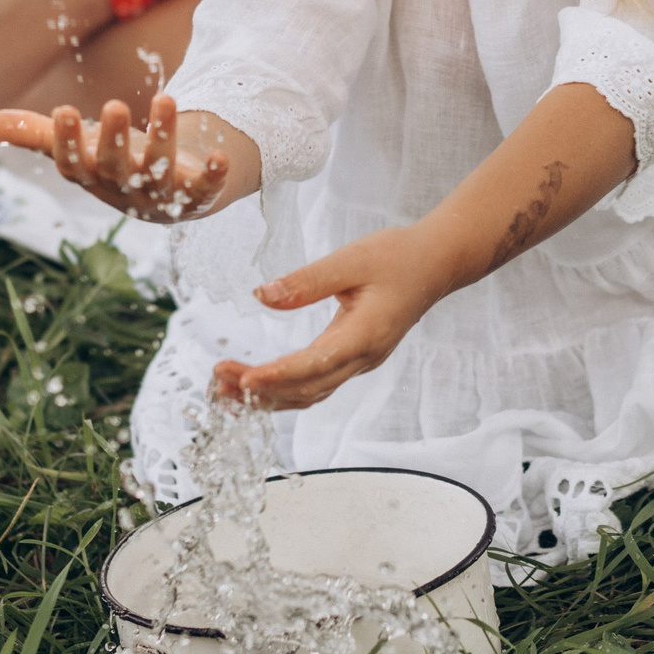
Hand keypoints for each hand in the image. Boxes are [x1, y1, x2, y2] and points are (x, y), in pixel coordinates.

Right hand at [0, 94, 232, 222]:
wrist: (168, 195)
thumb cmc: (115, 163)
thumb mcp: (80, 147)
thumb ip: (39, 134)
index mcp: (93, 177)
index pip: (74, 165)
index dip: (67, 142)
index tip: (64, 111)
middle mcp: (124, 189)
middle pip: (117, 166)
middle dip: (115, 139)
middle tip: (115, 106)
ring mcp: (160, 195)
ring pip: (159, 170)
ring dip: (163, 136)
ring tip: (166, 97)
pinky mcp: (195, 196)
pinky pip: (204, 190)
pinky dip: (212, 175)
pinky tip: (219, 154)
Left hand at [212, 226, 453, 409]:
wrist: (436, 264)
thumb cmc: (398, 257)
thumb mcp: (351, 259)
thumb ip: (306, 281)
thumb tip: (261, 296)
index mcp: (365, 336)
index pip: (313, 366)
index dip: (276, 376)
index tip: (242, 378)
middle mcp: (363, 359)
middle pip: (306, 390)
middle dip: (260, 391)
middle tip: (217, 379)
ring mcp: (360, 362)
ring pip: (310, 394)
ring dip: (268, 396)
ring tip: (224, 389)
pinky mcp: (354, 358)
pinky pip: (315, 385)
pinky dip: (284, 389)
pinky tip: (257, 384)